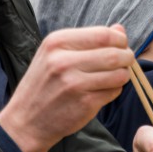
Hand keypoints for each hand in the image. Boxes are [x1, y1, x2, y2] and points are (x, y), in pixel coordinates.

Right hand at [0, 24, 133, 151]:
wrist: (25, 121)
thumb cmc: (43, 85)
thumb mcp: (55, 54)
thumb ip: (88, 41)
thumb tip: (120, 30)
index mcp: (56, 42)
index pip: (103, 34)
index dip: (119, 40)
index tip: (121, 46)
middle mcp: (64, 61)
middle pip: (114, 54)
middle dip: (126, 58)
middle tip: (125, 62)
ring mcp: (74, 83)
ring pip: (118, 74)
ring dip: (123, 75)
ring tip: (113, 77)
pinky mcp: (84, 103)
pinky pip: (113, 92)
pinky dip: (114, 91)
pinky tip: (101, 92)